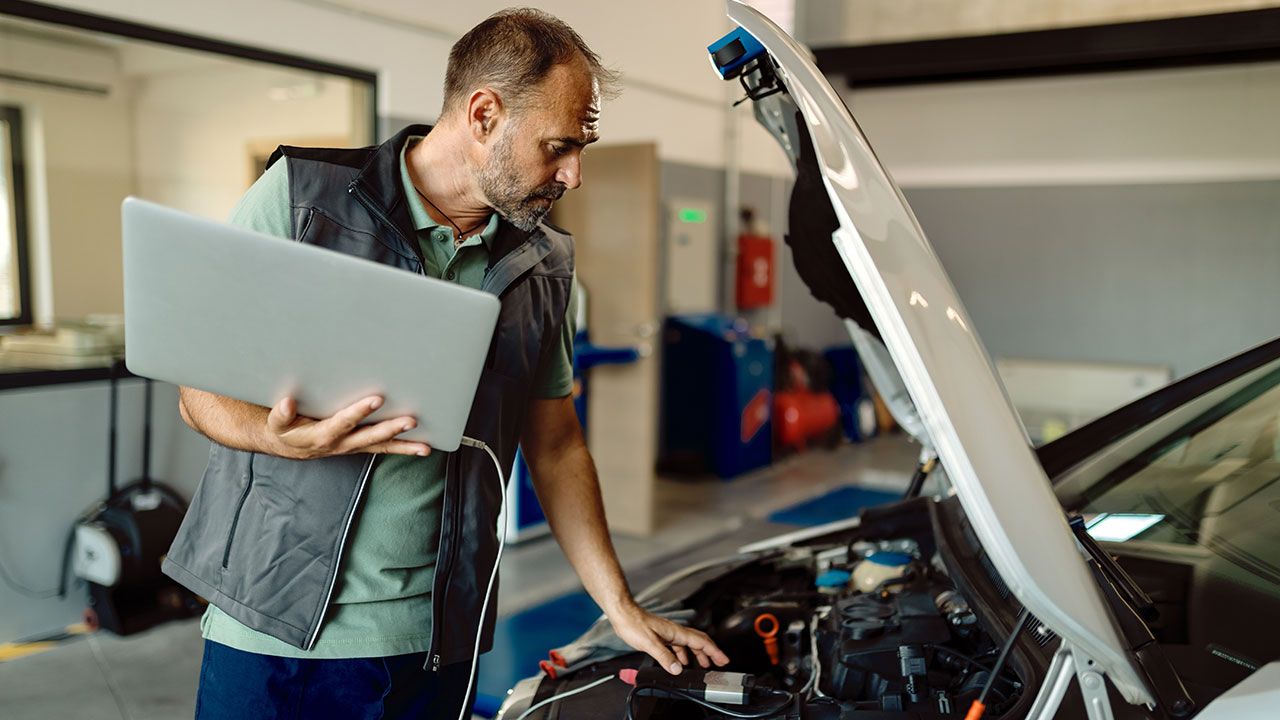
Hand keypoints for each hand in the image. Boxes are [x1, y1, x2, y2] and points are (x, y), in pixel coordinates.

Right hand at [266, 394, 430, 459]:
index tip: (376, 399)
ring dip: (403, 447)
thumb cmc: (285, 428)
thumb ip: (281, 414)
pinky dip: (402, 448)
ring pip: (380, 446)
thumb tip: (287, 402)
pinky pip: (383, 448)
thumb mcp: (277, 422)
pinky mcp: (360, 445)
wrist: (289, 444)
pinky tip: (422, 447)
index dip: (358, 412)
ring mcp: (352, 446)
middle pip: (368, 437)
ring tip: (425, 448)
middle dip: (390, 429)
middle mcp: (340, 444)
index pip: (343, 423)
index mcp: (321, 436)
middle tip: (410, 421)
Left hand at [608, 601, 729, 674]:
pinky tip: (680, 661)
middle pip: (699, 642)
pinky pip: (678, 646)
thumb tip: (678, 669)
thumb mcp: (650, 643)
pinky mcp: (661, 636)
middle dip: (711, 653)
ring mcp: (669, 633)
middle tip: (719, 663)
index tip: (723, 659)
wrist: (623, 614)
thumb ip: (664, 657)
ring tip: (702, 666)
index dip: (714, 651)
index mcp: (676, 632)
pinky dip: (683, 655)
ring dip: (697, 655)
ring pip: (688, 645)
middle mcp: (675, 632)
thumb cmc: (634, 624)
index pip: (701, 642)